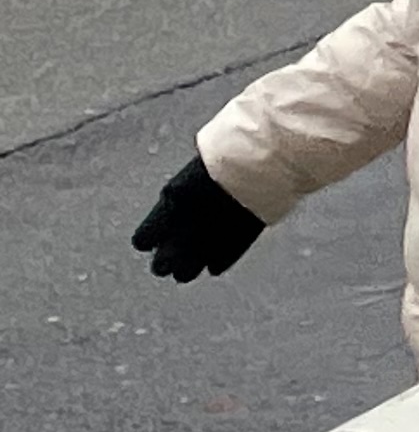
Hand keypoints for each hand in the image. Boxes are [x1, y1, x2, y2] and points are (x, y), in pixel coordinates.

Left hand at [132, 158, 262, 282]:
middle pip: (160, 265)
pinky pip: (216, 267)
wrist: (264, 163)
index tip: (157, 234)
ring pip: (184, 274)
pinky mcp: (233, 250)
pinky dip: (216, 260)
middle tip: (176, 250)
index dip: (149, 238)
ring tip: (196, 255)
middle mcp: (182, 233)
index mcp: (169, 208)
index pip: (142, 240)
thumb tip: (173, 209)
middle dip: (166, 259)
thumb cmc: (229, 157)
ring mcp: (207, 244)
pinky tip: (219, 249)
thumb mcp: (191, 173)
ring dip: (187, 266)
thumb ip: (178, 199)